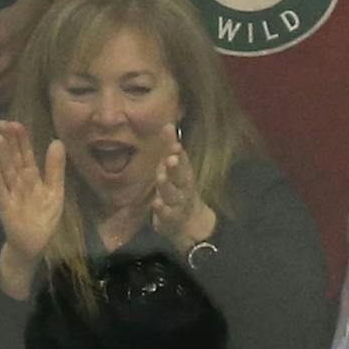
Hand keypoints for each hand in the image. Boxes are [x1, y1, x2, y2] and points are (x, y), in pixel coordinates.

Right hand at [0, 120, 65, 290]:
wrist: (32, 243)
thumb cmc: (43, 217)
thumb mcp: (55, 192)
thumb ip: (56, 168)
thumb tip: (57, 141)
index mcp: (32, 178)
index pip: (27, 156)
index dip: (22, 140)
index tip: (16, 123)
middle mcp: (20, 183)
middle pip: (15, 160)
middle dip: (10, 142)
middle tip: (3, 122)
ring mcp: (11, 194)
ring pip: (8, 172)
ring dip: (3, 156)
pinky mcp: (6, 208)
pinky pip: (1, 192)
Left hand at [152, 127, 216, 248]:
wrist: (191, 224)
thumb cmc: (180, 191)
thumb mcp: (177, 170)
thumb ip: (170, 150)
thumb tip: (168, 124)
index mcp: (184, 174)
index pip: (182, 160)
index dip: (178, 150)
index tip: (174, 141)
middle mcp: (183, 188)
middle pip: (180, 176)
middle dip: (176, 167)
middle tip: (172, 158)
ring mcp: (177, 204)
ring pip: (172, 194)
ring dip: (167, 185)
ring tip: (161, 177)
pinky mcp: (170, 218)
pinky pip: (166, 214)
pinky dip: (162, 209)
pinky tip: (157, 203)